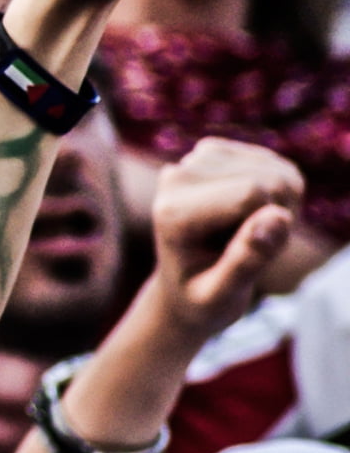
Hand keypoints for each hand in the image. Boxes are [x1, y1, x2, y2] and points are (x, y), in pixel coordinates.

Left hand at [148, 138, 297, 336]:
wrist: (181, 287)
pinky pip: (275, 166)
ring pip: (277, 171)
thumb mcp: (221, 296)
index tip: (252, 256)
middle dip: (277, 217)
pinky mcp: (212, 153)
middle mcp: (177, 178)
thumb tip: (279, 217)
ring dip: (279, 207)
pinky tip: (251, 216)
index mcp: (174, 213)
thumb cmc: (201, 299)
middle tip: (249, 248)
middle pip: (269, 180)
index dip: (272, 228)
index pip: (254, 193)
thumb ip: (247, 260)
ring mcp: (193, 161)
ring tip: (246, 234)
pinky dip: (278, 194)